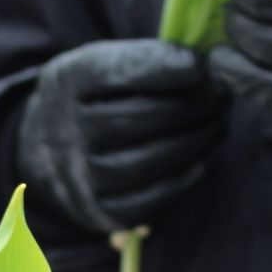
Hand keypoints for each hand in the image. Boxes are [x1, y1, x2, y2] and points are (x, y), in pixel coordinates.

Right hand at [17, 39, 226, 232]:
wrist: (49, 151)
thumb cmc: (96, 98)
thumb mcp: (102, 64)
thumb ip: (145, 60)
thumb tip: (209, 66)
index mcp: (67, 81)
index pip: (116, 72)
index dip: (164, 68)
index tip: (201, 66)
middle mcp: (66, 130)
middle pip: (137, 119)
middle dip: (191, 106)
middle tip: (222, 96)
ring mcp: (80, 175)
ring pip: (146, 162)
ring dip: (194, 142)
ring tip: (218, 125)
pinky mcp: (99, 210)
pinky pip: (147, 200)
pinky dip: (181, 180)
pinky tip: (201, 160)